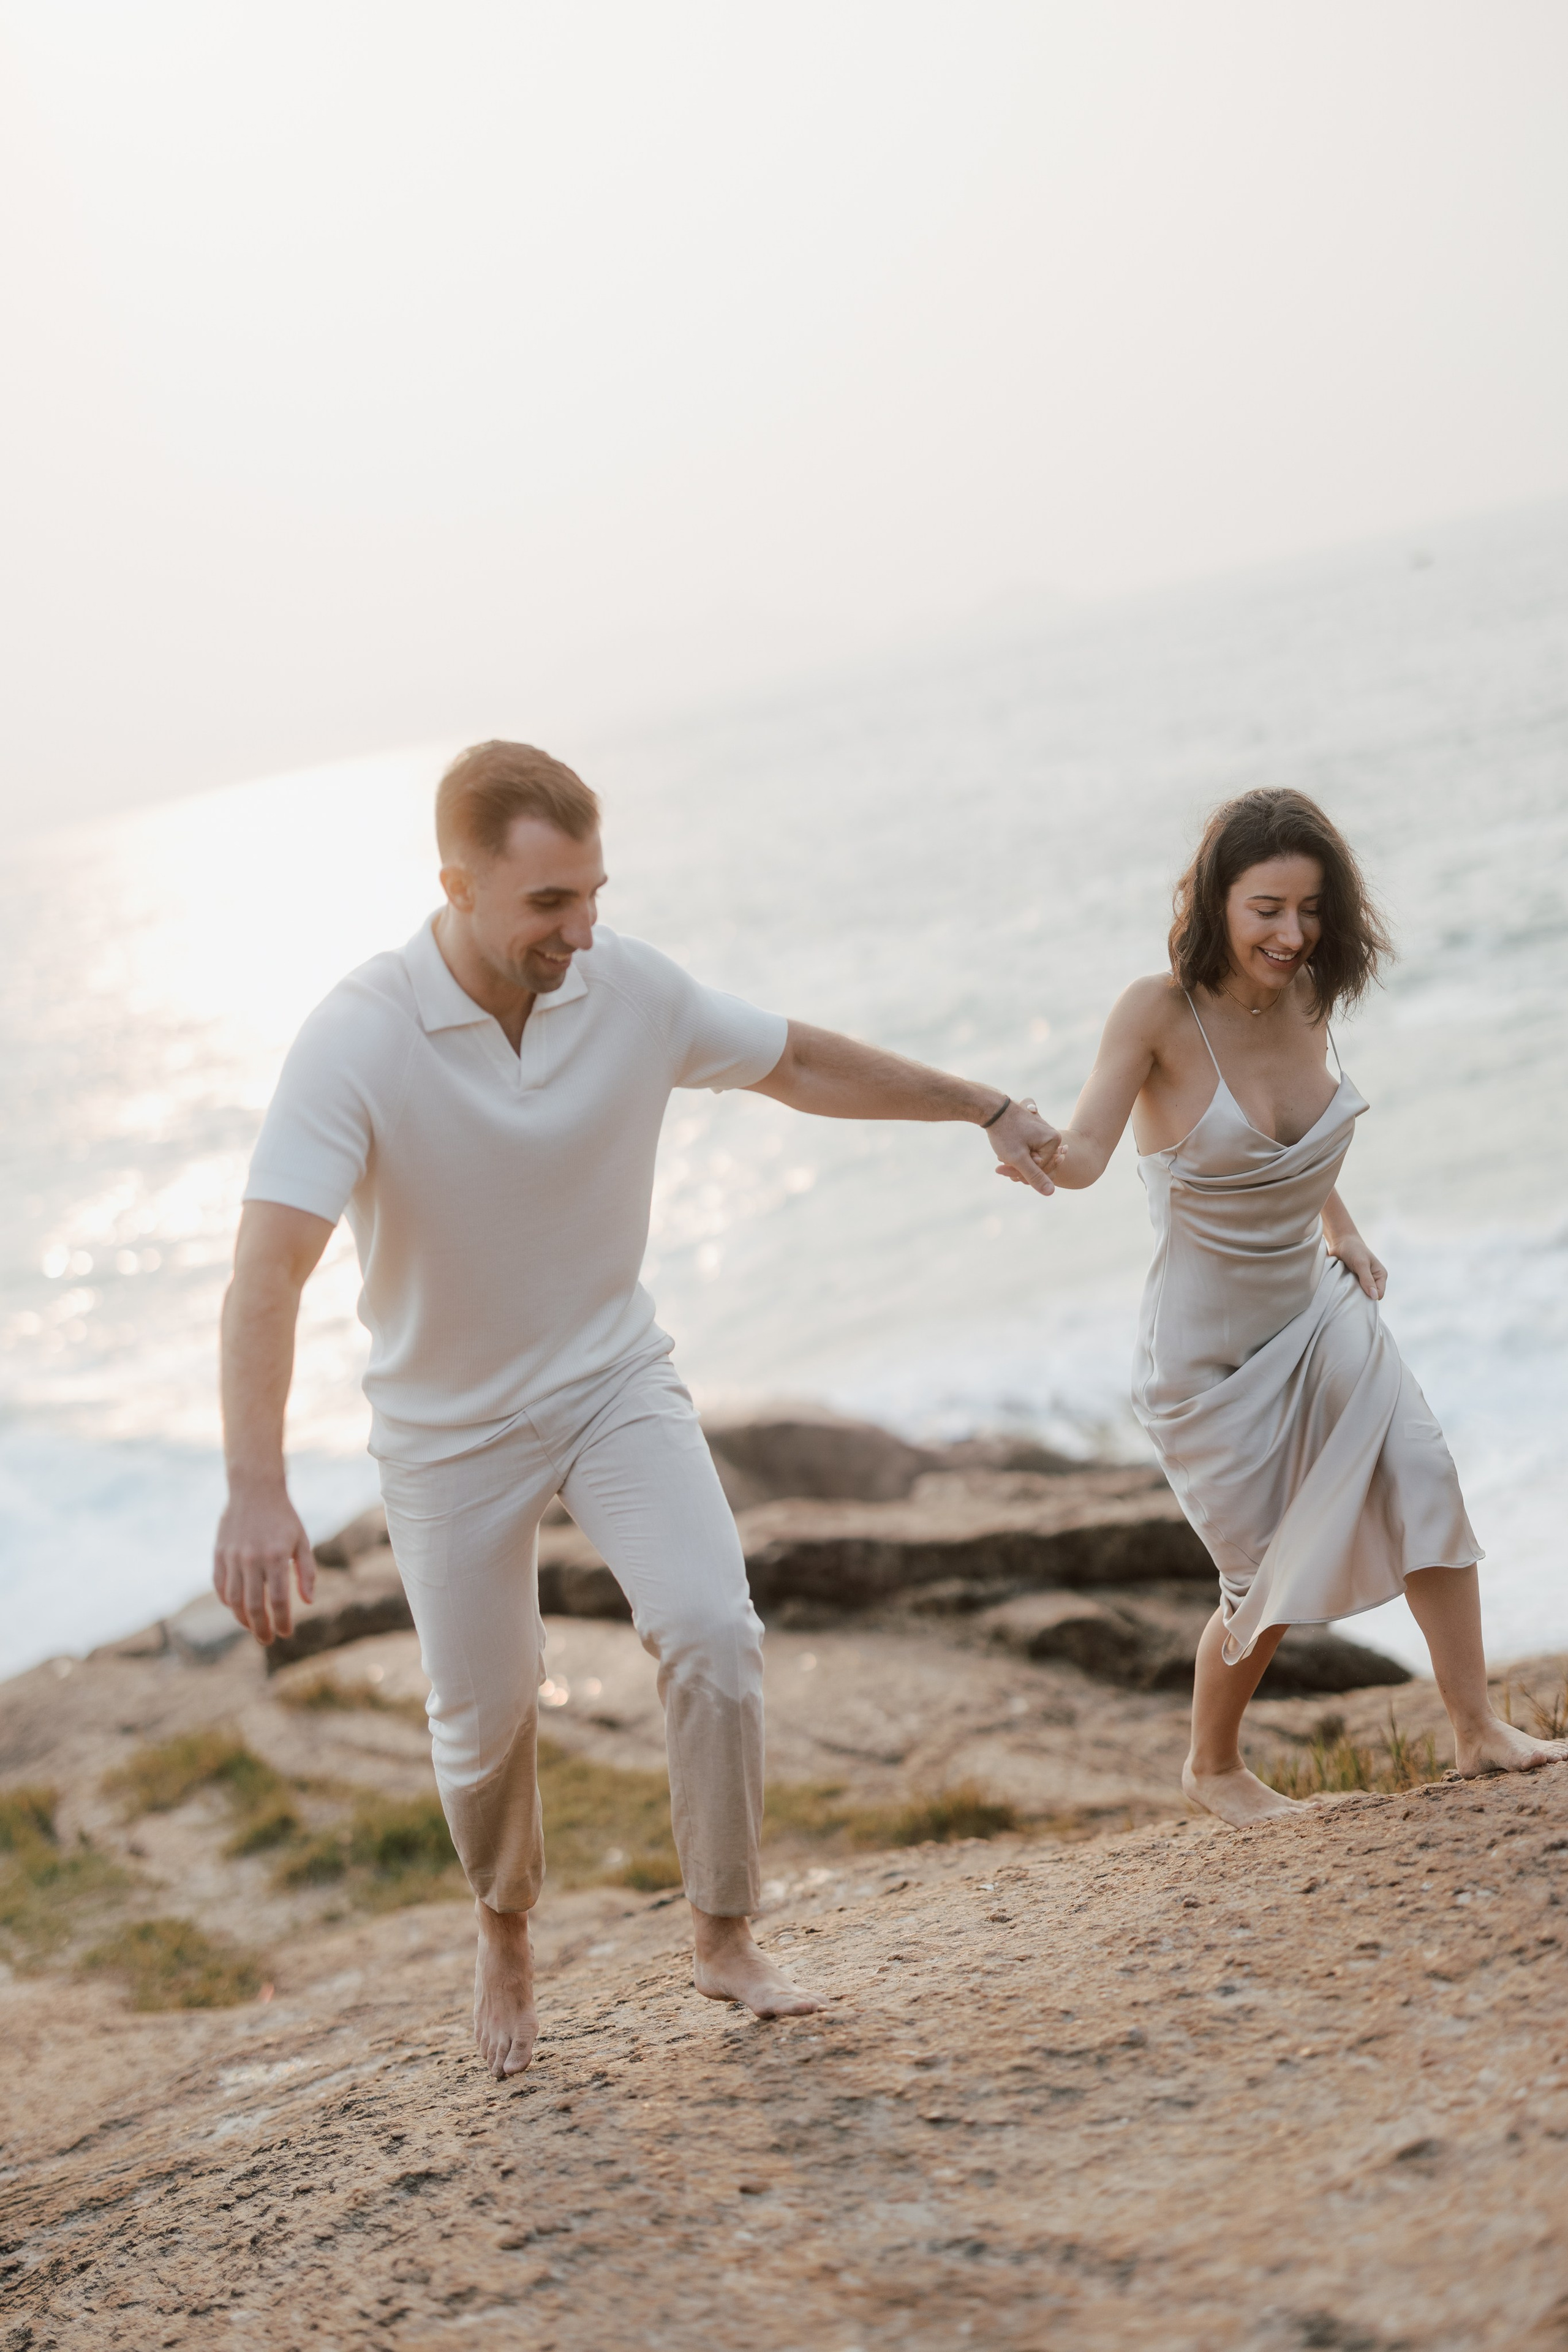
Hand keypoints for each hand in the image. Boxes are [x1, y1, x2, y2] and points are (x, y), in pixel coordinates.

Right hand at [213, 1481, 317, 1644]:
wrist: (254, 1490)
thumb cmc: (284, 1518)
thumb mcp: (301, 1541)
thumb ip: (307, 1572)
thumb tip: (308, 1602)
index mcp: (275, 1557)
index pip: (278, 1601)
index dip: (282, 1621)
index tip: (286, 1633)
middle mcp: (252, 1560)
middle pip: (254, 1606)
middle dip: (261, 1628)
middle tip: (267, 1640)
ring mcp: (232, 1557)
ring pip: (234, 1600)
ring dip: (243, 1619)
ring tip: (254, 1627)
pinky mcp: (219, 1554)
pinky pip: (220, 1586)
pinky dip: (228, 1602)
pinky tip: (238, 1609)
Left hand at [984, 1098, 1060, 1195]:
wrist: (991, 1109)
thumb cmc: (1005, 1133)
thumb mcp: (1019, 1159)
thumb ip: (1035, 1176)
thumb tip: (1051, 1192)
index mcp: (1054, 1140)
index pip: (1043, 1168)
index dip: (1023, 1171)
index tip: (1007, 1163)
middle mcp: (1052, 1135)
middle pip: (1039, 1164)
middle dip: (1019, 1166)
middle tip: (1001, 1160)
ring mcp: (1043, 1133)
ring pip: (1031, 1159)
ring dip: (1016, 1161)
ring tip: (1002, 1152)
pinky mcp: (1033, 1133)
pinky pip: (1028, 1151)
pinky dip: (1015, 1154)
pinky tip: (1005, 1148)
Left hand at [1327, 1232, 1385, 1299]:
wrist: (1340, 1240)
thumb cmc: (1353, 1249)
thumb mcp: (1361, 1264)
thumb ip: (1367, 1280)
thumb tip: (1375, 1297)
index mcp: (1380, 1275)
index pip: (1379, 1294)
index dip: (1370, 1298)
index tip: (1358, 1296)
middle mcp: (1373, 1279)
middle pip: (1369, 1297)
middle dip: (1361, 1297)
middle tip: (1350, 1293)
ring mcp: (1362, 1281)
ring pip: (1360, 1295)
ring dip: (1352, 1293)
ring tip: (1345, 1288)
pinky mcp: (1353, 1281)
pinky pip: (1351, 1291)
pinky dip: (1346, 1290)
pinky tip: (1341, 1287)